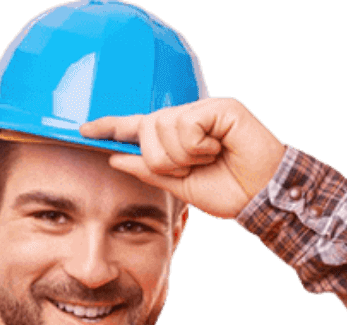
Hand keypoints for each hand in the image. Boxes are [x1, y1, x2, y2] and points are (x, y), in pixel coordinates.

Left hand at [79, 97, 285, 219]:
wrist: (262, 195)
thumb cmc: (231, 191)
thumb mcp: (180, 186)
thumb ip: (148, 170)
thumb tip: (116, 156)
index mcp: (178, 138)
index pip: (138, 127)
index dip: (112, 126)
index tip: (83, 129)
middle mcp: (188, 118)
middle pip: (146, 130)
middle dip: (162, 159)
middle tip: (191, 168)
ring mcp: (204, 110)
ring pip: (163, 129)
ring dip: (182, 156)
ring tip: (209, 158)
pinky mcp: (220, 107)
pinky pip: (186, 126)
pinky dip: (198, 146)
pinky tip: (218, 148)